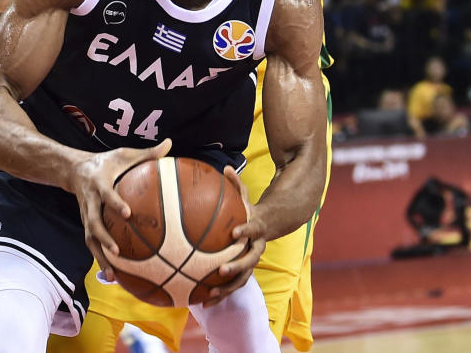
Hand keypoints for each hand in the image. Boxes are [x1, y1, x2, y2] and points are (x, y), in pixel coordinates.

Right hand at [69, 139, 171, 282]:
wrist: (74, 170)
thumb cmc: (106, 162)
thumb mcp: (124, 154)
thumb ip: (147, 153)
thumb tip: (170, 143)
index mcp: (99, 184)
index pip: (106, 195)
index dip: (115, 203)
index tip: (128, 213)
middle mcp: (90, 202)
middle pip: (93, 223)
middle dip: (104, 239)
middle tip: (117, 252)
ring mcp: (86, 216)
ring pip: (90, 239)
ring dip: (100, 258)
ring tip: (112, 275)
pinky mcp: (86, 225)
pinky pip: (92, 245)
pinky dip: (101, 260)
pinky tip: (115, 276)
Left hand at [202, 166, 267, 307]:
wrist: (267, 226)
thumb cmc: (249, 209)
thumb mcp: (245, 196)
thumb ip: (236, 184)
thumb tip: (227, 166)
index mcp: (256, 229)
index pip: (253, 230)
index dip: (245, 231)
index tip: (234, 232)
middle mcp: (256, 248)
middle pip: (250, 260)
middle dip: (237, 266)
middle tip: (222, 269)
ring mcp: (250, 262)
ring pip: (243, 278)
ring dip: (228, 288)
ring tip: (212, 294)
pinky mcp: (243, 272)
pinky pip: (232, 286)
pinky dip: (220, 294)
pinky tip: (203, 302)